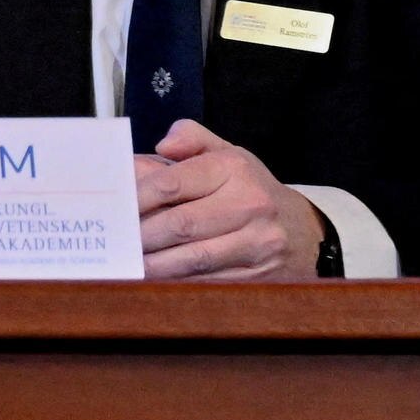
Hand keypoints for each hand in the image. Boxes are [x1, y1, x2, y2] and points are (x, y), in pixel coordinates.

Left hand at [131, 116, 321, 280]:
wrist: (305, 231)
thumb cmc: (250, 188)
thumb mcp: (226, 153)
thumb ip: (190, 139)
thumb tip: (162, 146)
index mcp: (234, 170)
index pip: (173, 182)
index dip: (137, 197)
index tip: (114, 207)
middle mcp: (249, 206)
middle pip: (180, 224)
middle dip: (141, 235)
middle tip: (114, 239)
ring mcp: (257, 244)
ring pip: (193, 258)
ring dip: (154, 263)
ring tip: (127, 261)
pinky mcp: (258, 274)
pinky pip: (208, 279)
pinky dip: (177, 280)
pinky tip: (155, 278)